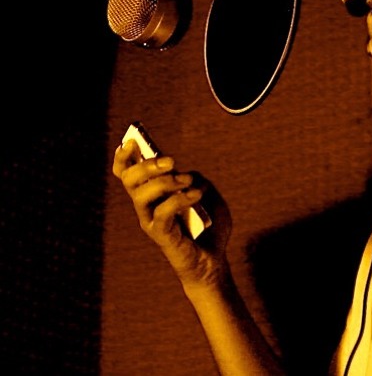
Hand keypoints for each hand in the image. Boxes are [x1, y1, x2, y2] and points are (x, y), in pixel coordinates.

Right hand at [112, 139, 231, 289]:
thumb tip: (186, 175)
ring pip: (140, 195)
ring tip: (187, 181)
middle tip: (171, 161)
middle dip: (146, 165)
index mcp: (154, 194)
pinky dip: (179, 199)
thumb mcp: (208, 194)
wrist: (215, 262)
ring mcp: (152, 221)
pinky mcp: (162, 236)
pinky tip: (196, 195)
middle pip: (129, 180)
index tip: (132, 141)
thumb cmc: (209, 228)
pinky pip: (162, 213)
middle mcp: (147, 206)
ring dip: (164, 182)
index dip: (124, 157)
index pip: (127, 173)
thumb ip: (196, 180)